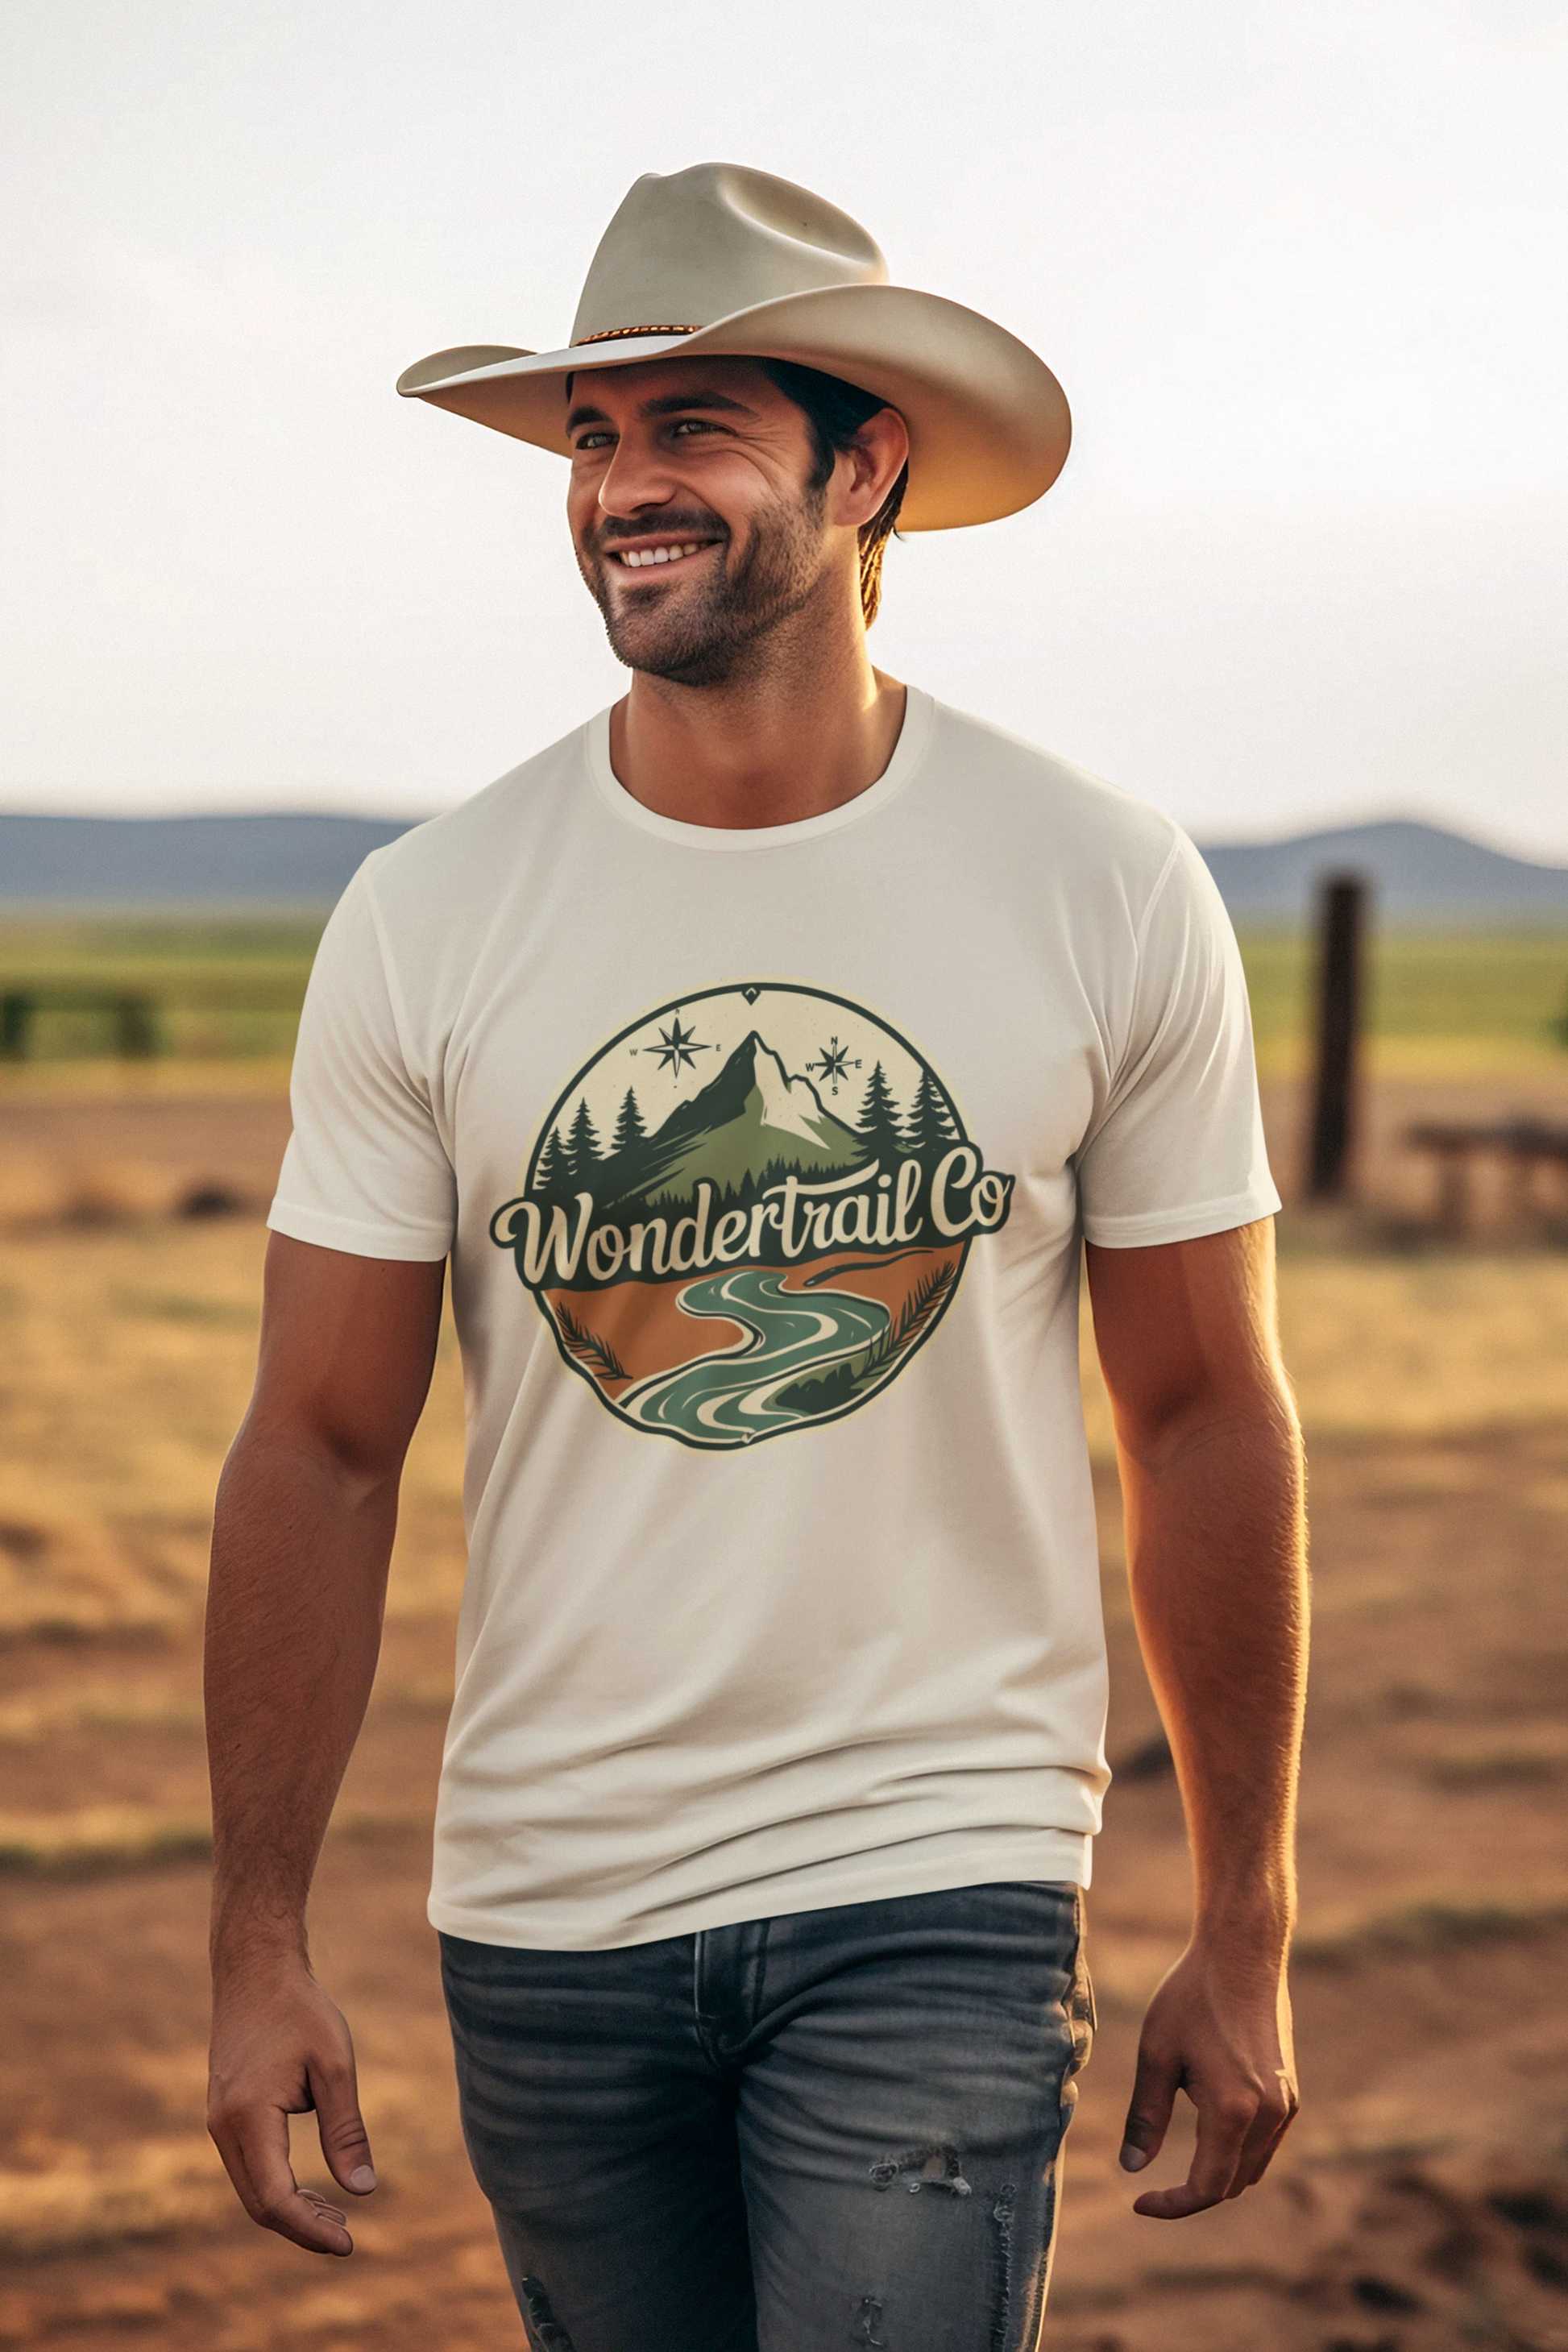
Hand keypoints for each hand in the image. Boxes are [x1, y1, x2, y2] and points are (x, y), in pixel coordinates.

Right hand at [208, 1964, 375, 2254]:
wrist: (255, 1971)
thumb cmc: (300, 2011)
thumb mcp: (334, 2066)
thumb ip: (346, 2130)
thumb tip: (364, 2190)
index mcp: (249, 2117)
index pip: (275, 2198)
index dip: (310, 2229)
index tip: (350, 2244)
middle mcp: (223, 2127)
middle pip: (258, 2203)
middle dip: (302, 2227)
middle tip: (348, 2238)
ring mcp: (218, 2122)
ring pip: (251, 2189)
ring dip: (290, 2210)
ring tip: (337, 2218)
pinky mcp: (224, 2115)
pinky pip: (248, 2168)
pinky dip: (278, 2187)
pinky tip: (312, 2189)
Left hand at [1119, 1938, 1297, 2217]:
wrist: (1243, 1952)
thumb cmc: (1192, 1995)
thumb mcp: (1157, 2053)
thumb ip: (1145, 2116)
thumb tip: (1132, 2168)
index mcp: (1234, 2110)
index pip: (1207, 2187)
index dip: (1172, 2205)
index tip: (1138, 2201)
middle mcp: (1269, 2115)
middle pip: (1232, 2184)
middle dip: (1192, 2194)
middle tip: (1151, 2187)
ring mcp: (1286, 2104)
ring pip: (1252, 2168)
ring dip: (1216, 2176)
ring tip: (1175, 2164)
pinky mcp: (1290, 2091)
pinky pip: (1265, 2144)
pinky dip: (1236, 2153)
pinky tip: (1206, 2133)